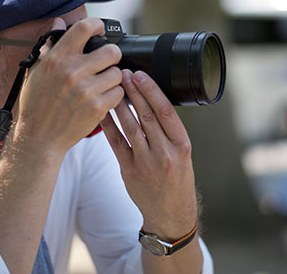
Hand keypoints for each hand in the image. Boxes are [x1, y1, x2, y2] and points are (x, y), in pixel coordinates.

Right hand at [13, 18, 123, 153]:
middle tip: (105, 63)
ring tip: (100, 85)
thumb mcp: (37, 71)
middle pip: (111, 51)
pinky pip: (118, 93)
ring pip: (118, 73)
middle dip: (112, 56)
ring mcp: (86, 90)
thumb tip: (59, 22)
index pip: (84, 27)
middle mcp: (72, 71)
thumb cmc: (36, 104)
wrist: (39, 137)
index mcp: (57, 59)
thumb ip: (50, 46)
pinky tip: (101, 98)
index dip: (97, 25)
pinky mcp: (97, 108)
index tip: (100, 31)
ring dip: (112, 78)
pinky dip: (113, 96)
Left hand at [100, 69, 198, 239]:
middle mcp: (165, 154)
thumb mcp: (183, 154)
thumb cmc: (177, 179)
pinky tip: (103, 111)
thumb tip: (153, 100)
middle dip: (134, 91)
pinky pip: (117, 142)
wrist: (171, 214)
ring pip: (130, 127)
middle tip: (123, 73)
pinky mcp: (129, 170)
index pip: (166, 112)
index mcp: (182, 146)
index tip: (141, 75)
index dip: (152, 91)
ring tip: (112, 87)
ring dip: (120, 104)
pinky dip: (109, 125)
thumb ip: (169, 131)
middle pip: (147, 115)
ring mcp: (146, 163)